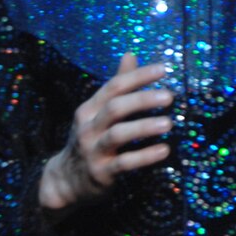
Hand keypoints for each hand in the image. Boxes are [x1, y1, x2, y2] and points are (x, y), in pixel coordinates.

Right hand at [39, 52, 172, 209]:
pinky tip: (163, 150)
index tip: (163, 69)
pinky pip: (124, 163)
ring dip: (144, 127)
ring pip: (118, 134)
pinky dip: (144, 156)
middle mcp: (88, 127)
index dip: (138, 76)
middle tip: (169, 97)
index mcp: (88, 110)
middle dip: (142, 100)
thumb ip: (115, 86)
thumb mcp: (96, 113)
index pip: (113, 86)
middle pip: (115, 107)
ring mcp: (93, 150)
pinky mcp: (101, 172)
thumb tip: (130, 55)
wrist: (66, 181)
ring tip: (168, 124)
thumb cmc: (89, 141)